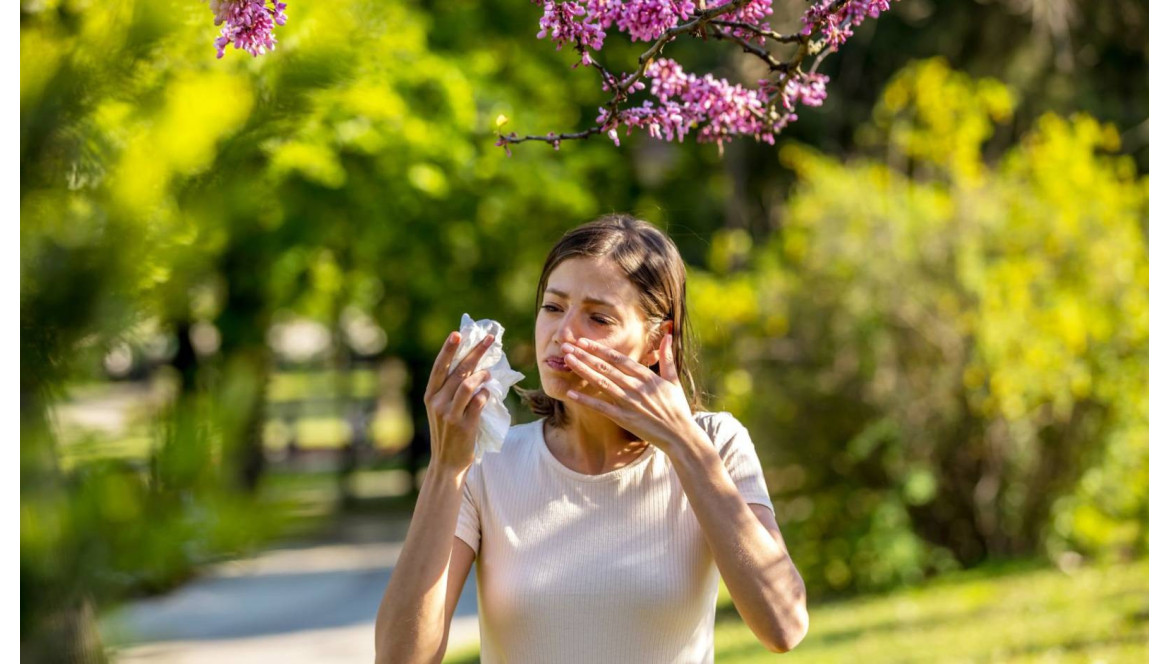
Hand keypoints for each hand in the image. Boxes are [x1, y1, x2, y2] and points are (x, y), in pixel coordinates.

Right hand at [423, 331, 494, 470]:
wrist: (447, 463)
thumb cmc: (448, 433)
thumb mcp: (442, 410)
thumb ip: (451, 391)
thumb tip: (472, 366)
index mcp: (430, 396)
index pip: (439, 367)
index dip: (448, 349)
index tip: (458, 333)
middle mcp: (437, 402)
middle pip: (458, 371)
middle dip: (476, 352)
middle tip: (490, 340)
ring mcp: (450, 414)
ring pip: (468, 385)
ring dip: (482, 375)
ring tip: (489, 373)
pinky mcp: (464, 425)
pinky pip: (478, 402)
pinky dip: (485, 394)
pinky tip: (488, 393)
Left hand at [561, 331, 694, 451]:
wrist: (679, 435)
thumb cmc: (677, 408)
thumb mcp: (673, 380)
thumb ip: (667, 358)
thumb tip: (668, 335)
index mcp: (646, 377)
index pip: (619, 358)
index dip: (600, 349)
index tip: (584, 341)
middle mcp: (635, 387)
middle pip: (606, 367)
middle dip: (585, 355)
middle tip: (567, 346)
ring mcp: (628, 403)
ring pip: (601, 383)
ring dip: (583, 370)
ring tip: (567, 360)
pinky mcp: (624, 418)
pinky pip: (601, 407)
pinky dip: (586, 400)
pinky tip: (570, 393)